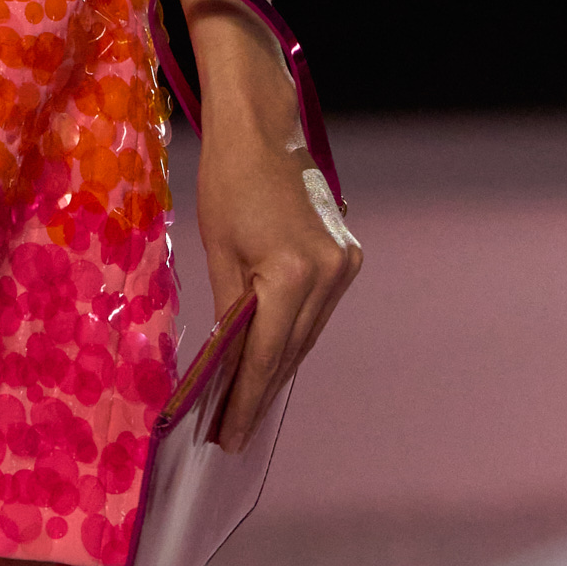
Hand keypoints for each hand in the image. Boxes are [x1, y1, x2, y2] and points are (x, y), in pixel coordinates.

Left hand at [195, 80, 361, 453]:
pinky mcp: (348, 256)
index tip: (228, 437)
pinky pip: (317, 309)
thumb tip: (229, 360)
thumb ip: (229, 310)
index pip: (267, 355)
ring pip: (308, 332)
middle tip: (230, 429)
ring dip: (279, 363)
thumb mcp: (218, 249)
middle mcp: (330, 275)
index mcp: (291, 275)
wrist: (263, 128)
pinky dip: (293, 330)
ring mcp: (345, 266)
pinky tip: (271, 351)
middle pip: (292, 350)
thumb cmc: (227, 181)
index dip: (246, 399)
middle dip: (260, 390)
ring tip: (246, 400)